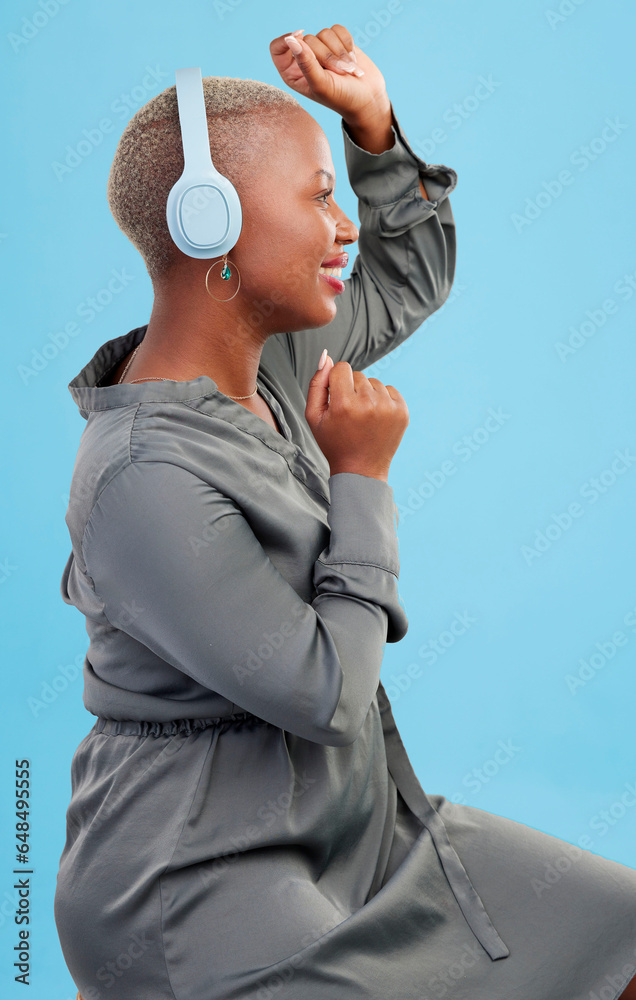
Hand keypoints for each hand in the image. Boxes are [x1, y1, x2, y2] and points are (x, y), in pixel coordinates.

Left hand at [269, 24, 389, 125]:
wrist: (367, 99)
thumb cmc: (342, 98)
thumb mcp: (320, 84)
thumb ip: (305, 62)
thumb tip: (291, 39)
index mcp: (291, 73)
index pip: (277, 47)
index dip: (288, 39)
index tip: (301, 38)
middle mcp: (304, 59)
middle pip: (307, 39)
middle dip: (326, 55)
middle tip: (338, 73)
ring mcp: (321, 50)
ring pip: (324, 33)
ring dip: (339, 52)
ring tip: (347, 70)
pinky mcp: (336, 42)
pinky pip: (338, 29)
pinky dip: (347, 43)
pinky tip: (351, 60)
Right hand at [305, 355, 408, 482]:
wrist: (361, 470)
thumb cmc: (334, 442)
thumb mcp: (314, 416)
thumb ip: (317, 383)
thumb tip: (326, 356)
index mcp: (344, 404)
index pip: (341, 368)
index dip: (336, 382)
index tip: (336, 399)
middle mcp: (369, 404)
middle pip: (358, 375)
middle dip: (351, 389)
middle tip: (350, 414)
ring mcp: (388, 408)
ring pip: (374, 382)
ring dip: (367, 394)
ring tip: (363, 417)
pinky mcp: (402, 411)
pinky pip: (390, 390)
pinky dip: (382, 400)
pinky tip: (375, 418)